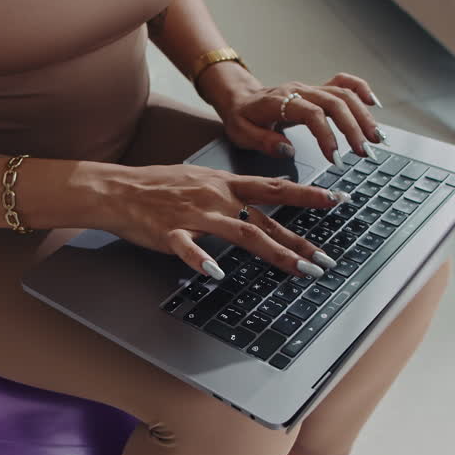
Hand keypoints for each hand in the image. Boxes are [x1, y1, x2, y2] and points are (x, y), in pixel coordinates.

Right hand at [96, 164, 350, 279]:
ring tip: (298, 270)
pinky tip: (217, 274)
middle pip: (267, 218)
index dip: (307, 195)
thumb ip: (229, 193)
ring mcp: (195, 216)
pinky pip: (189, 248)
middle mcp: (216, 198)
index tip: (336, 200)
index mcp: (224, 185)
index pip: (274, 188)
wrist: (118, 188)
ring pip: (242, 233)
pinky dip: (203, 261)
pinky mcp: (170, 233)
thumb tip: (255, 204)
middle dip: (300, 240)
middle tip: (326, 259)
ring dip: (274, 253)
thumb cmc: (157, 186)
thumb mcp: (199, 180)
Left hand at [210, 72, 385, 166]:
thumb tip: (288, 149)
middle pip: (335, 102)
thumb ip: (263, 141)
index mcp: (279, 101)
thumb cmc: (241, 116)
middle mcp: (299, 90)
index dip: (326, 134)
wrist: (239, 96)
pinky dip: (360, 90)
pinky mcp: (317, 90)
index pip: (311, 113)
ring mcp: (310, 88)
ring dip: (363, 115)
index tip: (336, 157)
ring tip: (376, 138)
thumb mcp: (241, 133)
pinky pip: (343, 83)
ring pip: (344, 94)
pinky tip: (373, 104)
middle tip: (365, 152)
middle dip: (354, 128)